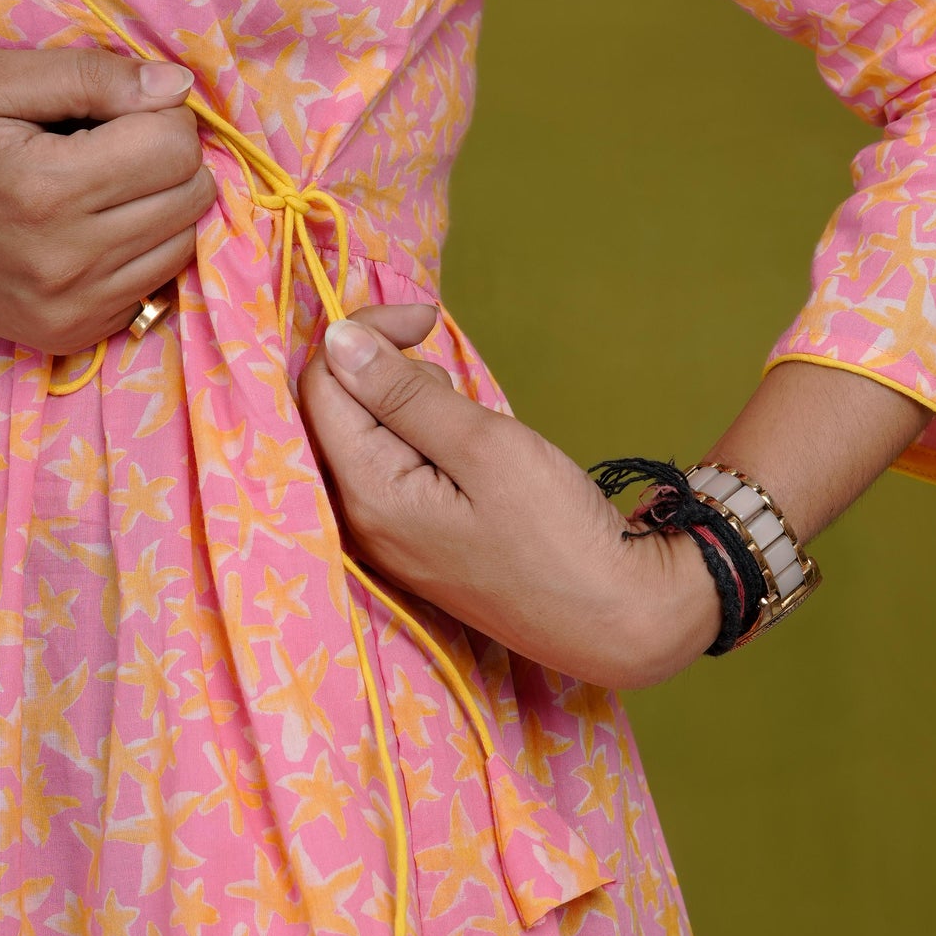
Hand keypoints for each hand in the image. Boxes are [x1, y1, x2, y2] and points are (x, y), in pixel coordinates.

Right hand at [0, 47, 215, 356]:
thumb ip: (86, 74)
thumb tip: (175, 85)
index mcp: (45, 189)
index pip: (174, 145)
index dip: (158, 111)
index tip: (117, 105)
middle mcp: (67, 260)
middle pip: (192, 193)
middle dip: (166, 153)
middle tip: (111, 140)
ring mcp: (74, 307)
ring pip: (185, 240)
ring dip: (160, 201)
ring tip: (100, 183)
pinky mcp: (76, 334)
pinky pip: (156, 282)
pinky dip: (141, 246)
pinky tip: (91, 226)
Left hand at [298, 306, 722, 687]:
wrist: (612, 618)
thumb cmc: (557, 533)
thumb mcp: (483, 445)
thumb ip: (402, 391)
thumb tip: (337, 340)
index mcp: (366, 492)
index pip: (323, 384)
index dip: (364, 333)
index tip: (428, 318)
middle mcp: (356, 518)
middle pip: (336, 410)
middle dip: (387, 372)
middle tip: (456, 382)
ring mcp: (381, 535)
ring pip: (364, 435)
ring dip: (409, 406)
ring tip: (471, 428)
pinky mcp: (409, 541)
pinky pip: (389, 468)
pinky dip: (421, 440)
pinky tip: (467, 457)